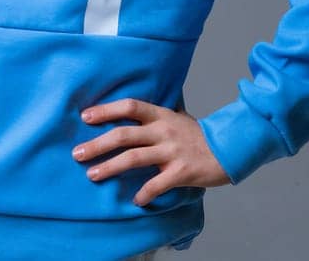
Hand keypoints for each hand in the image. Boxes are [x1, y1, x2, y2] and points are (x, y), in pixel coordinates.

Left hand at [73, 98, 233, 205]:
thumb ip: (153, 116)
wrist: (231, 149)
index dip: (106, 110)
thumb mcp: (176, 117)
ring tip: (92, 175)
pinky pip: (159, 184)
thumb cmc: (198, 135)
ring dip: (110, 167)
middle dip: (97, 144)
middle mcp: (164, 131)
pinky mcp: (183, 171)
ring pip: (135, 158)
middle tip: (77, 154)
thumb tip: (128, 110)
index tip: (85, 117)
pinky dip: (146, 193)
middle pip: (124, 135)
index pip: (129, 106)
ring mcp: (173, 151)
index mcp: (161, 115)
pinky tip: (136, 201)